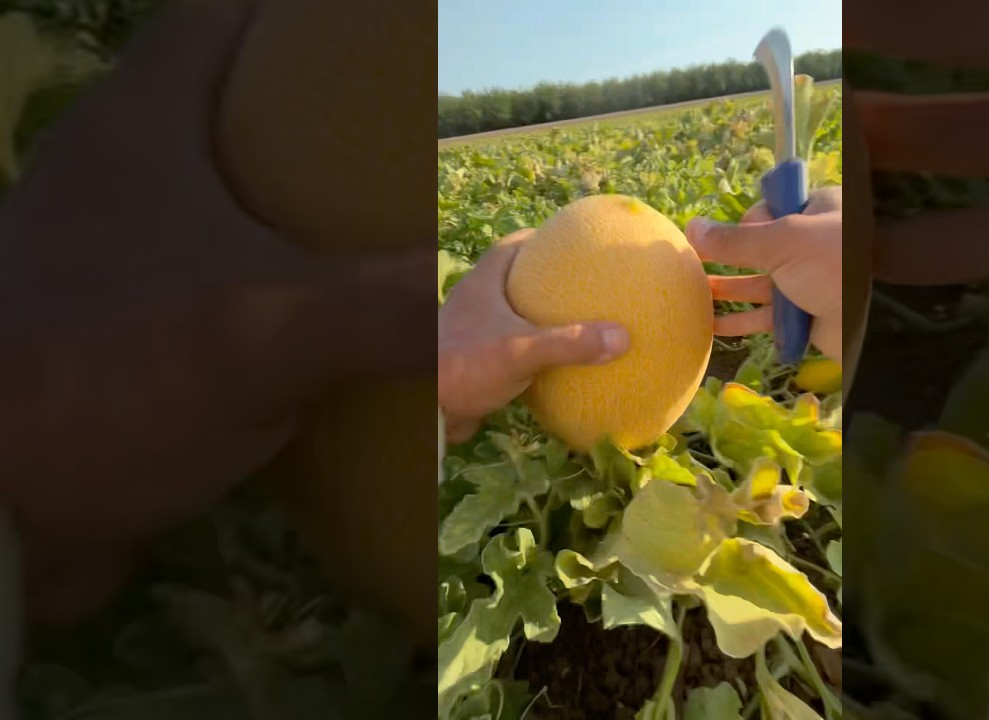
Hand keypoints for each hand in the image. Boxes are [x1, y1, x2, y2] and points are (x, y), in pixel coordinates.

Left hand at [0, 0, 437, 621]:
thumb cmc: (112, 376)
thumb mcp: (273, 334)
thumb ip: (405, 321)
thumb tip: (553, 331)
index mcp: (140, 127)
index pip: (219, 18)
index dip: (300, 16)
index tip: (374, 34)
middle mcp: (113, 173)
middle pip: (221, 103)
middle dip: (309, 113)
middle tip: (397, 139)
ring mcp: (109, 253)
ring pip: (215, 196)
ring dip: (289, 207)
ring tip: (374, 224)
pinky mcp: (115, 328)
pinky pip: (207, 279)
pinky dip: (266, 285)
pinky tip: (321, 320)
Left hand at [438, 229, 629, 442]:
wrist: (427, 410)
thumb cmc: (466, 366)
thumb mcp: (521, 351)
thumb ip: (569, 343)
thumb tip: (621, 337)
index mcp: (483, 284)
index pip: (511, 245)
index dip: (539, 237)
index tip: (569, 238)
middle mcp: (476, 302)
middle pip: (514, 278)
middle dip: (545, 278)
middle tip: (581, 280)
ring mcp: (474, 332)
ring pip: (512, 315)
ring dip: (540, 316)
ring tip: (576, 318)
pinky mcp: (476, 361)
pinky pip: (513, 347)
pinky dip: (535, 349)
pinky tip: (559, 361)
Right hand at [685, 186, 843, 361]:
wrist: (876, 321)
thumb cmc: (833, 266)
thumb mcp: (783, 242)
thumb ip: (736, 239)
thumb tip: (691, 228)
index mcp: (817, 211)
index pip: (770, 209)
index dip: (747, 222)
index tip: (729, 237)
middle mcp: (812, 244)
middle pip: (760, 247)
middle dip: (727, 258)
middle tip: (691, 265)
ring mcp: (808, 281)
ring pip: (759, 283)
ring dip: (727, 290)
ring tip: (691, 293)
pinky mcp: (804, 314)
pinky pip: (766, 315)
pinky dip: (741, 320)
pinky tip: (712, 325)